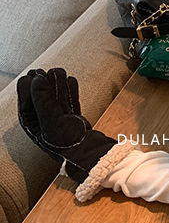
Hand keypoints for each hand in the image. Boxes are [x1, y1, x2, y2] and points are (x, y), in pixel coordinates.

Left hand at [17, 68, 116, 184]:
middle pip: (41, 93)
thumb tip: (37, 79)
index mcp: (31, 121)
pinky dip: (70, 89)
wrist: (88, 150)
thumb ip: (42, 98)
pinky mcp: (71, 116)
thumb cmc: (66, 142)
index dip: (30, 84)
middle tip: (50, 72)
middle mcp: (42, 119)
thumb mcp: (50, 120)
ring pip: (55, 94)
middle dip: (46, 81)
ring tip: (61, 73)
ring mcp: (58, 117)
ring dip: (58, 83)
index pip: (25, 98)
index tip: (36, 74)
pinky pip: (69, 98)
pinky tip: (71, 82)